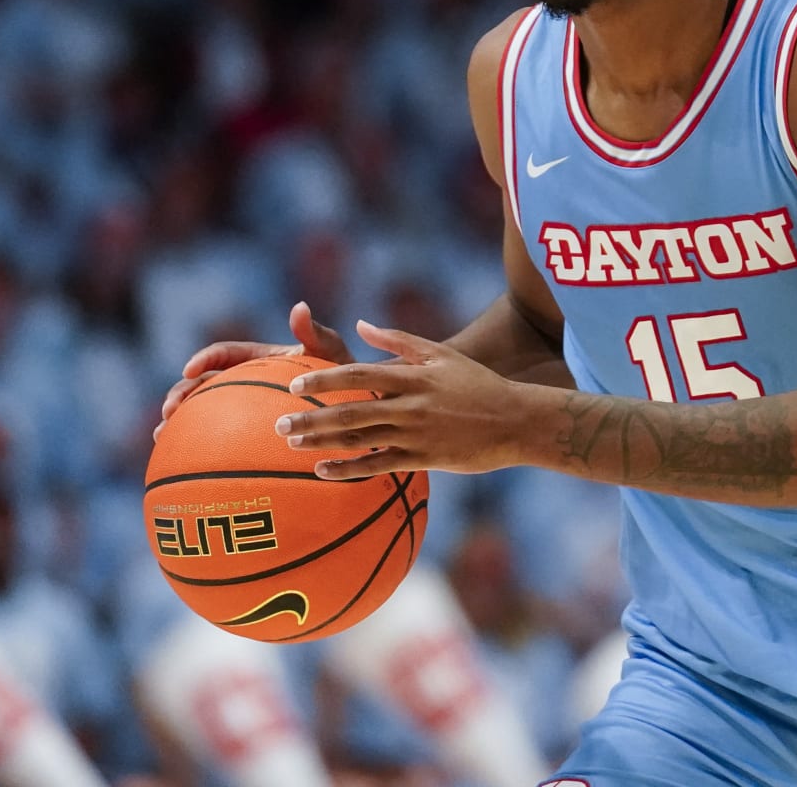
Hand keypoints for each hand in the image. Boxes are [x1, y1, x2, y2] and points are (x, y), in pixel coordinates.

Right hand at [155, 302, 352, 438]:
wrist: (356, 416)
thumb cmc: (347, 382)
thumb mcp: (334, 357)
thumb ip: (317, 335)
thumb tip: (299, 307)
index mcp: (261, 359)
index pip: (226, 354)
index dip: (204, 358)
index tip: (189, 369)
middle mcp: (248, 382)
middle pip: (203, 384)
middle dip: (180, 393)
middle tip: (168, 412)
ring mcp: (245, 410)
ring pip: (203, 414)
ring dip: (178, 422)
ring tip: (161, 437)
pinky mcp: (248, 436)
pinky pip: (220, 442)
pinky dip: (200, 449)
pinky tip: (188, 468)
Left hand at [276, 321, 535, 478]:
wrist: (517, 421)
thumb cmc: (478, 383)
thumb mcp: (441, 354)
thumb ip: (399, 340)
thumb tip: (361, 325)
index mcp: (414, 375)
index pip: (360, 374)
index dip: (325, 379)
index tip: (294, 384)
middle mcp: (412, 405)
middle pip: (351, 410)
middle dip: (312, 417)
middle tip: (279, 424)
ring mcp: (417, 434)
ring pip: (361, 439)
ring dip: (323, 442)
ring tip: (292, 444)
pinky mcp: (425, 459)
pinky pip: (379, 466)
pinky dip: (349, 469)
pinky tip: (323, 471)